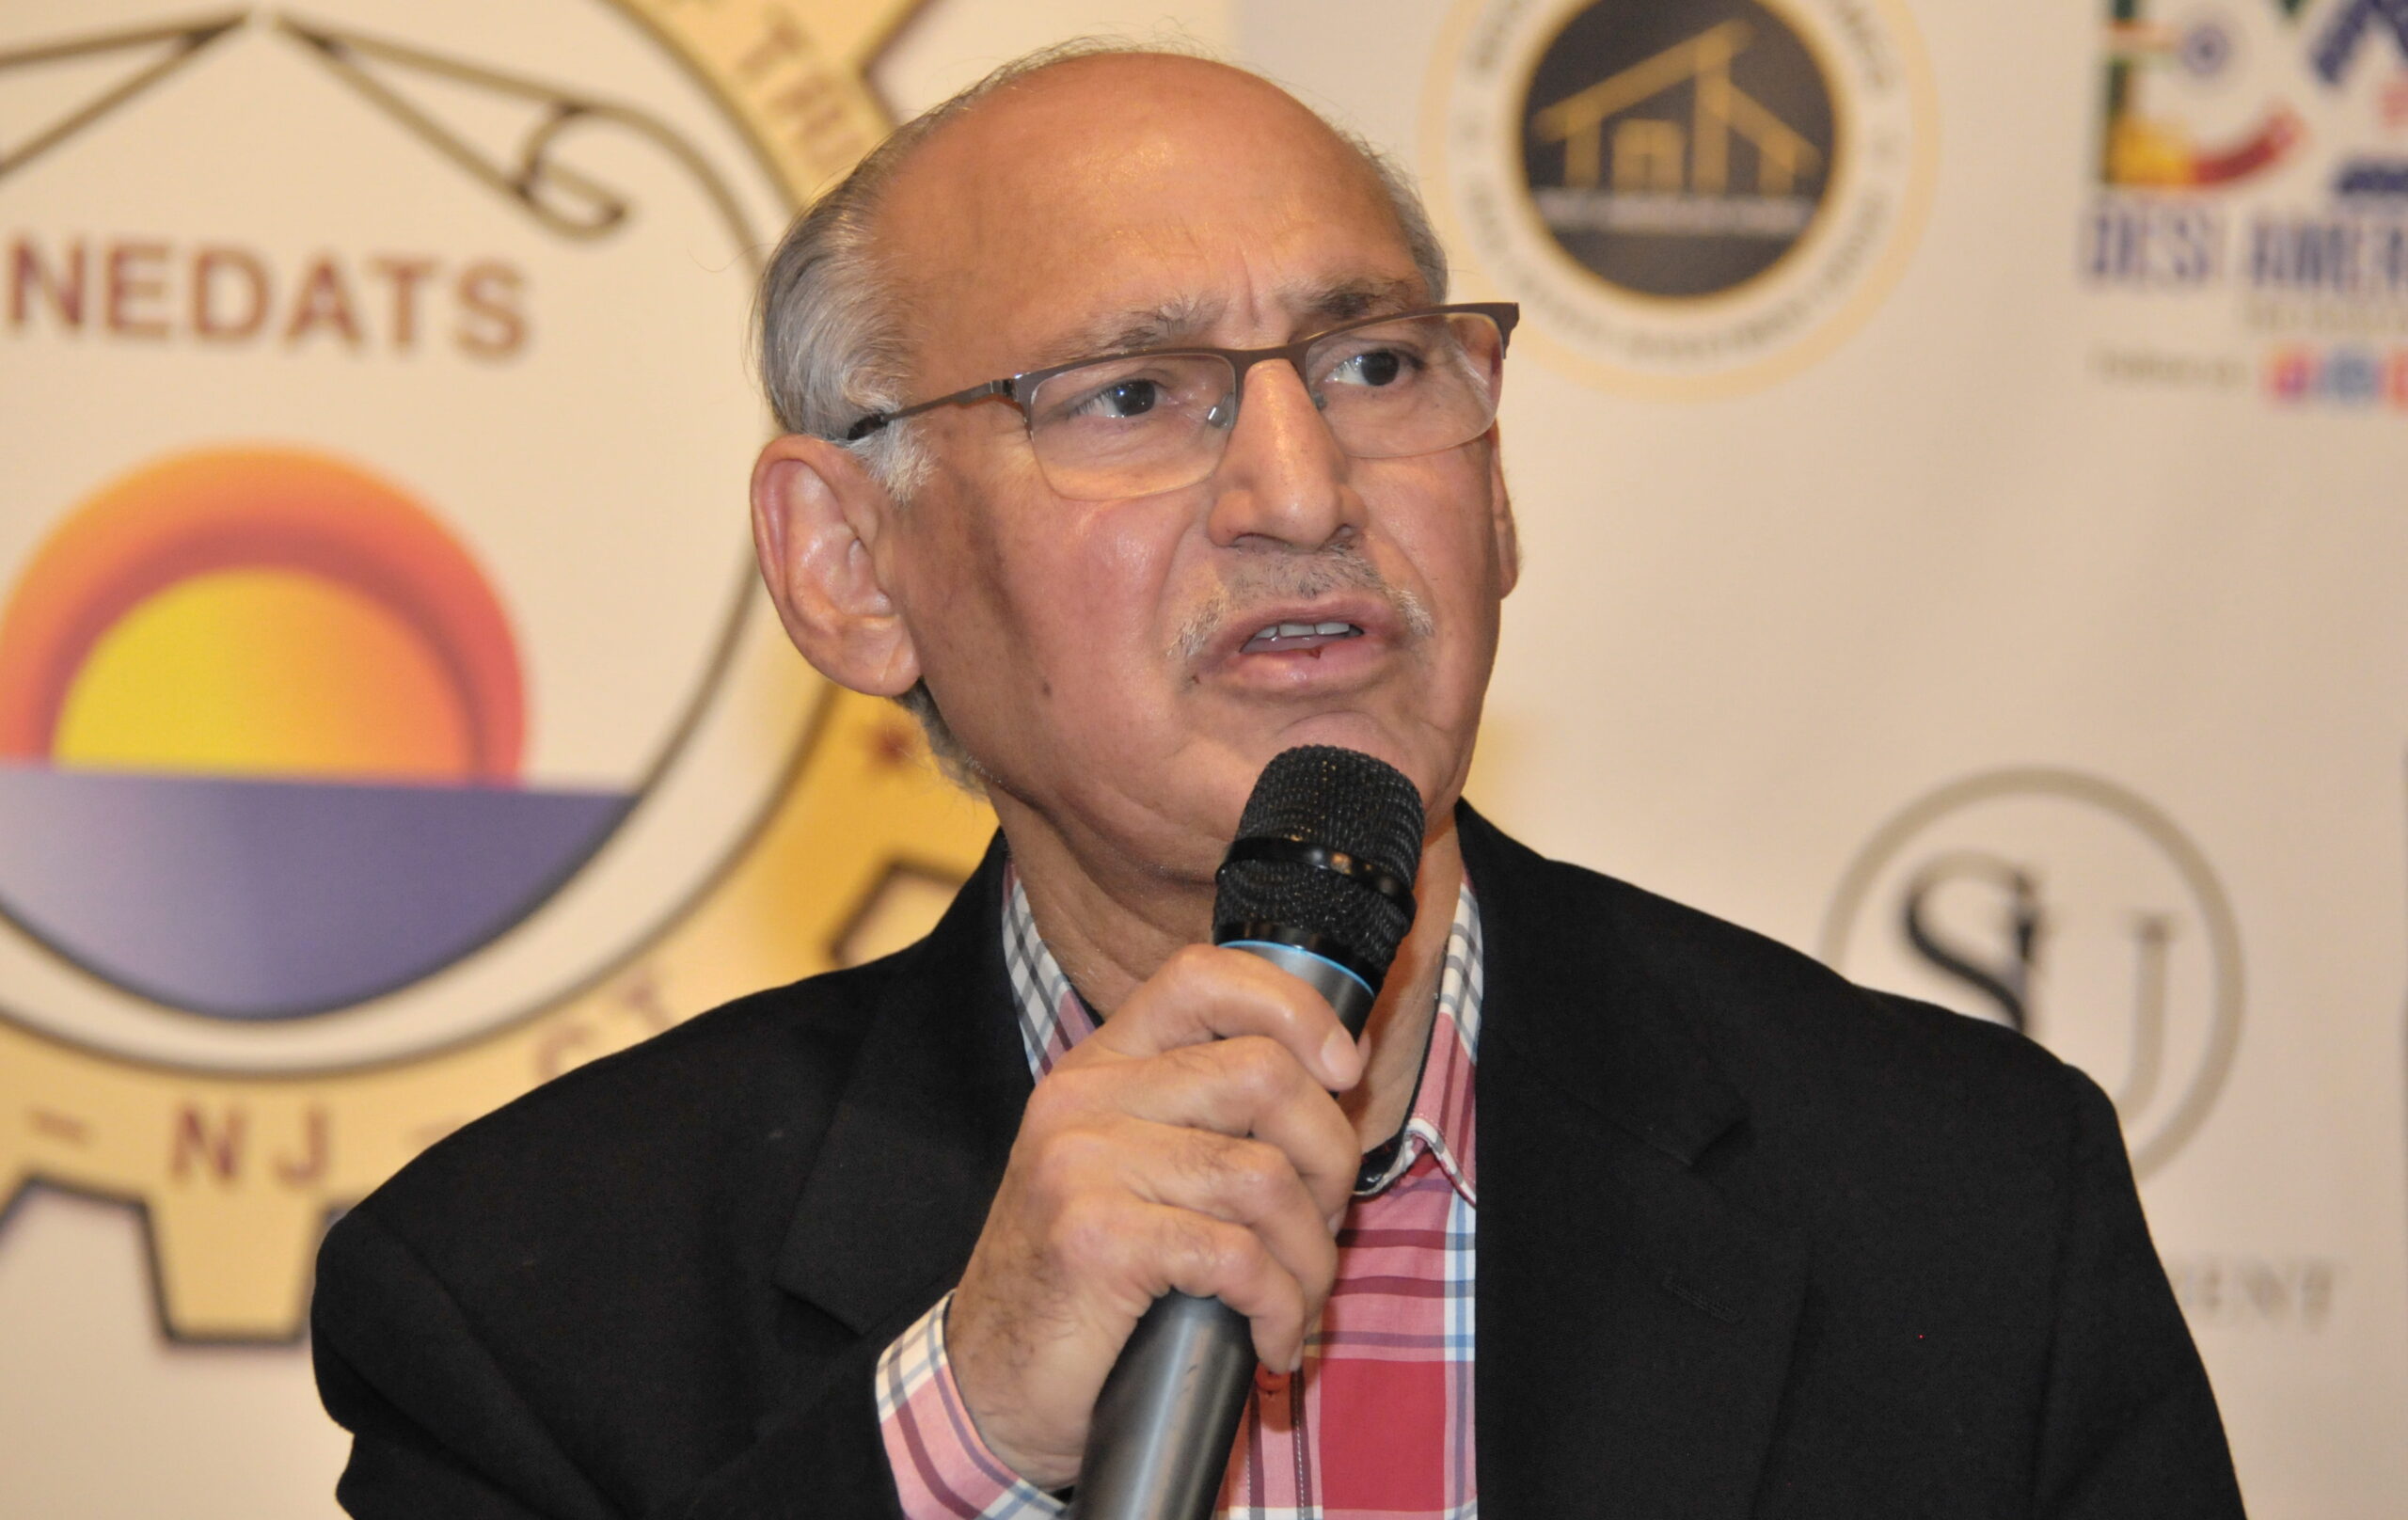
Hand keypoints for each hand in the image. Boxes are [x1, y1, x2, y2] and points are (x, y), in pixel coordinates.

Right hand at [945, 944, 1363, 1489]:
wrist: (990, 1385)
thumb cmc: (1085, 1285)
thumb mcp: (1134, 1171)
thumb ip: (1205, 1116)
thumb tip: (1337, 1080)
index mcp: (1100, 1067)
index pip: (1204, 977)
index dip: (1294, 1008)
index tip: (1342, 1070)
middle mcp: (1084, 1099)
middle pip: (1263, 1074)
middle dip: (1331, 1157)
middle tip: (1322, 1222)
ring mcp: (1083, 1165)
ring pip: (1264, 1175)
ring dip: (1311, 1254)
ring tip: (1298, 1297)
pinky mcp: (1096, 1240)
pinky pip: (1238, 1256)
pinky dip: (1280, 1306)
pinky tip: (1271, 1338)